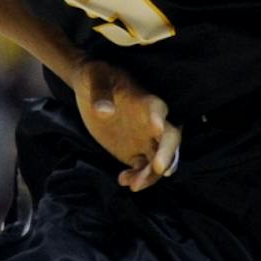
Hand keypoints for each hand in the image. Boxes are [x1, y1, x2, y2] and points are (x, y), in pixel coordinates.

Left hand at [70, 58, 180, 190]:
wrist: (90, 88)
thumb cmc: (96, 76)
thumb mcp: (95, 77)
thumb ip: (100, 93)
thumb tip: (104, 110)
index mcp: (145, 101)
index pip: (159, 110)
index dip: (160, 119)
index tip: (156, 128)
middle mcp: (152, 122)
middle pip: (169, 140)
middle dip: (167, 155)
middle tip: (158, 169)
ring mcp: (145, 139)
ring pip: (158, 160)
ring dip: (151, 174)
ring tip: (133, 184)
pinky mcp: (134, 152)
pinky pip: (143, 168)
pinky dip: (137, 178)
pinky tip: (122, 180)